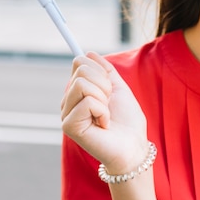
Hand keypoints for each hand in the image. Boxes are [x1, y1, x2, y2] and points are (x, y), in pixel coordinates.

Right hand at [61, 52, 148, 174]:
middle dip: (103, 84)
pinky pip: (87, 102)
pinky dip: (103, 111)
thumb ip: (104, 70)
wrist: (133, 146)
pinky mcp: (68, 126)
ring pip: (82, 83)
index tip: (109, 89)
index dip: (100, 71)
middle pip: (81, 69)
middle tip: (109, 105)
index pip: (79, 62)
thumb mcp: (118, 88)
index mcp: (78, 92)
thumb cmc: (128, 122)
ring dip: (103, 98)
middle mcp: (68, 102)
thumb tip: (88, 52)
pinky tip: (103, 125)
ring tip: (106, 115)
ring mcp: (66, 113)